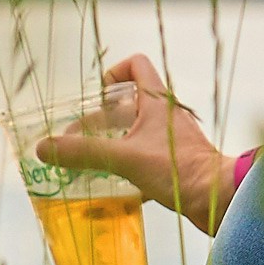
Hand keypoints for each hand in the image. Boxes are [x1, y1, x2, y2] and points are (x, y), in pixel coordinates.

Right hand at [33, 55, 236, 232]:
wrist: (219, 199)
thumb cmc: (179, 169)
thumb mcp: (124, 158)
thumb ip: (84, 153)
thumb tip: (44, 148)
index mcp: (156, 102)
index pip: (136, 66)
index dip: (113, 75)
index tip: (97, 101)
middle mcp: (164, 117)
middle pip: (127, 105)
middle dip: (99, 122)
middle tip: (77, 142)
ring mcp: (171, 141)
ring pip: (135, 135)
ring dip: (112, 147)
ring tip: (88, 166)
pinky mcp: (175, 165)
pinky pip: (145, 160)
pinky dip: (127, 171)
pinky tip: (111, 190)